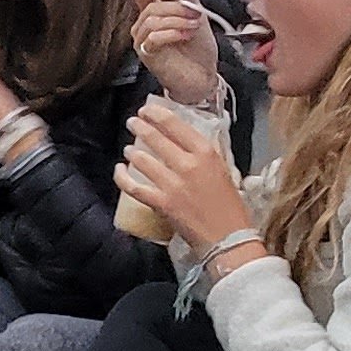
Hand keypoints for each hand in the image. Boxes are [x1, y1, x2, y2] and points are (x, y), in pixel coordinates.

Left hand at [115, 99, 250, 252]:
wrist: (229, 239)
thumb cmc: (231, 207)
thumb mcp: (224, 171)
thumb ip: (206, 155)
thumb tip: (188, 142)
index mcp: (206, 153)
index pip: (175, 125)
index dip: (157, 114)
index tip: (147, 111)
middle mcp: (188, 164)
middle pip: (156, 138)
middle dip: (140, 127)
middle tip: (133, 123)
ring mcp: (172, 184)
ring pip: (142, 160)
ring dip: (132, 152)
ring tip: (128, 150)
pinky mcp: (161, 203)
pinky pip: (134, 187)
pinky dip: (122, 177)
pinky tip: (118, 170)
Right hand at [131, 0, 224, 106]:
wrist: (203, 75)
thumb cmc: (198, 48)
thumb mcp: (197, 14)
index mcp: (154, 11)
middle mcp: (144, 25)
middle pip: (151, 5)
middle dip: (177, 7)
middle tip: (196, 14)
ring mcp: (143, 40)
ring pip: (152, 20)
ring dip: (177, 20)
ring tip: (194, 26)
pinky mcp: (147, 54)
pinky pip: (153, 37)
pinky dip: (172, 33)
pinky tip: (185, 35)